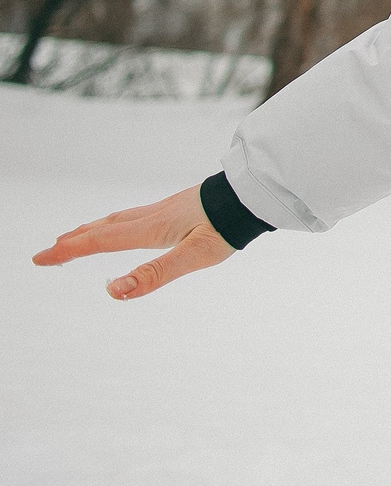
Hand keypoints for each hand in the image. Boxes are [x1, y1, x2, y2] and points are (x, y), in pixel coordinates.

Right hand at [32, 184, 238, 299]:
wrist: (256, 194)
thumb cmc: (228, 225)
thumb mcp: (194, 256)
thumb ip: (154, 274)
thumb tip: (111, 291)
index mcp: (152, 229)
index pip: (100, 241)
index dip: (69, 251)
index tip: (40, 258)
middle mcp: (154, 215)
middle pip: (105, 228)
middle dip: (75, 240)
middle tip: (51, 250)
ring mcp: (168, 208)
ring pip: (122, 219)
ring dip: (95, 229)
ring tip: (79, 236)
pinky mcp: (182, 206)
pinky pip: (138, 215)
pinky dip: (119, 223)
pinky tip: (130, 226)